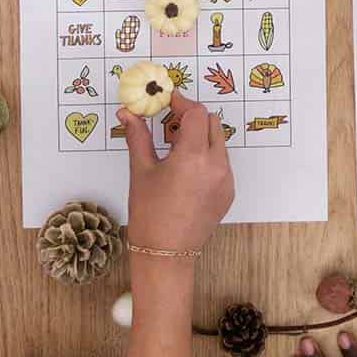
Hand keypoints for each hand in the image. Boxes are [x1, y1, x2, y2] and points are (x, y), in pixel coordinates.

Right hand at [118, 93, 234, 251]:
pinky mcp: (228, 192)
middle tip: (169, 125)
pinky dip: (207, 156)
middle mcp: (216, 165)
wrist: (165, 255)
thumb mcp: (141, 171)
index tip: (167, 101)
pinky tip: (185, 171)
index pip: (196, 113)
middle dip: (191, 119)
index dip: (181, 103)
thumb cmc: (149, 215)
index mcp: (193, 156)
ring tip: (174, 151)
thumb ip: (137, 136)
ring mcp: (226, 179)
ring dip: (200, 137)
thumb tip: (128, 113)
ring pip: (218, 141)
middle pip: (211, 123)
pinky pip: (221, 162)